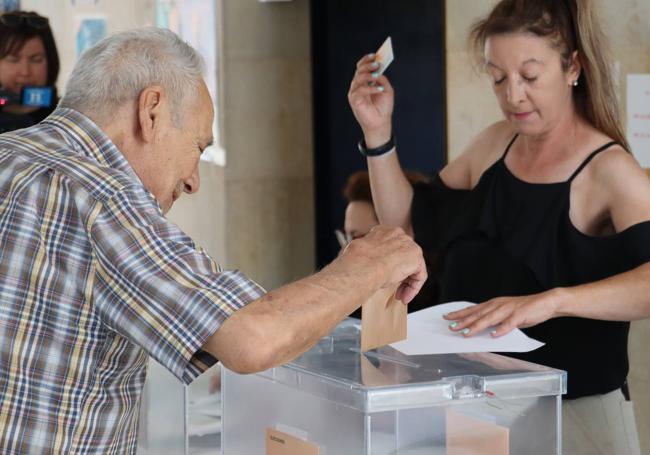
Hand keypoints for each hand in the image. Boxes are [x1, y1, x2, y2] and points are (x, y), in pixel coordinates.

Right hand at [342, 225, 426, 303]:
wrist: (362, 265)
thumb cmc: (355, 262)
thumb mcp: (357, 256)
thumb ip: (365, 257)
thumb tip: (356, 266)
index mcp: (381, 231)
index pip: (390, 247)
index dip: (388, 263)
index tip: (385, 275)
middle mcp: (397, 234)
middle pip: (403, 256)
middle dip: (400, 273)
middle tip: (394, 288)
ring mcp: (408, 244)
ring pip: (412, 266)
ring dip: (406, 282)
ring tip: (399, 295)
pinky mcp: (416, 257)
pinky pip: (419, 275)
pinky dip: (413, 287)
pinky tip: (405, 296)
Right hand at [347, 54, 394, 146]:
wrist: (380, 123)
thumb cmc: (383, 107)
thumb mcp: (386, 89)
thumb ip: (382, 80)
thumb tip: (378, 72)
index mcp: (364, 82)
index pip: (361, 67)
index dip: (367, 60)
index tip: (375, 56)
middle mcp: (357, 86)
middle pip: (359, 70)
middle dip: (368, 65)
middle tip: (377, 64)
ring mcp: (354, 93)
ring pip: (358, 79)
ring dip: (368, 75)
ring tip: (377, 76)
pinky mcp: (354, 100)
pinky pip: (360, 90)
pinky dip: (370, 88)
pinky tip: (379, 89)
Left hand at [443, 290, 561, 336]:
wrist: (546, 302)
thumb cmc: (525, 309)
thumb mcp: (506, 313)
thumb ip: (494, 320)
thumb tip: (481, 329)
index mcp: (494, 304)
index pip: (473, 309)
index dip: (460, 313)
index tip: (447, 317)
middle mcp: (499, 305)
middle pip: (478, 314)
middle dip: (463, 321)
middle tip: (450, 327)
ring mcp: (509, 310)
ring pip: (490, 319)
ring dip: (477, 326)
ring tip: (466, 333)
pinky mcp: (520, 315)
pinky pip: (509, 324)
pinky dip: (501, 329)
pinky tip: (494, 335)